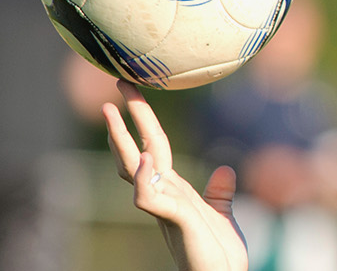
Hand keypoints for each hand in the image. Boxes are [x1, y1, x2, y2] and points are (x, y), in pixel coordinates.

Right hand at [104, 80, 247, 270]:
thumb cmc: (219, 254)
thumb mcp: (222, 215)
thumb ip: (220, 193)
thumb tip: (225, 170)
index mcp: (173, 189)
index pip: (152, 145)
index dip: (142, 118)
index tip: (132, 91)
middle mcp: (162, 194)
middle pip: (136, 148)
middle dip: (125, 117)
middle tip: (118, 83)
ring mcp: (163, 206)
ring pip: (132, 168)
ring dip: (120, 140)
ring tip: (110, 111)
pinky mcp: (172, 219)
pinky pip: (148, 195)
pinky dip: (144, 176)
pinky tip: (145, 156)